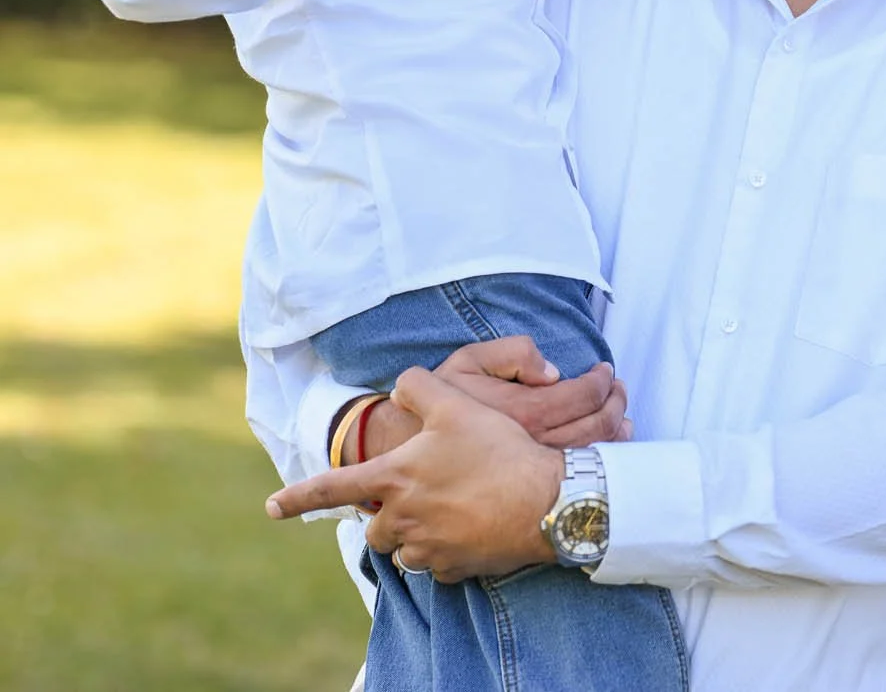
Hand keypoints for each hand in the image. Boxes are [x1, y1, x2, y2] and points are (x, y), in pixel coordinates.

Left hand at [273, 366, 563, 582]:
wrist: (546, 501)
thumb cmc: (499, 451)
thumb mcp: (458, 404)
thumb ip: (419, 387)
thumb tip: (400, 385)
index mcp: (394, 479)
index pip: (332, 489)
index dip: (297, 497)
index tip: (270, 508)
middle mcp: (401, 520)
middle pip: (374, 527)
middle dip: (388, 516)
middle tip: (424, 496)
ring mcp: (427, 549)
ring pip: (404, 550)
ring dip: (417, 535)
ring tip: (454, 511)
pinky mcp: (454, 570)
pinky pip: (438, 566)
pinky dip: (448, 551)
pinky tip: (473, 529)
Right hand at [356, 335, 631, 462]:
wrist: (399, 461)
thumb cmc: (433, 410)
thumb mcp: (464, 363)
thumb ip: (511, 354)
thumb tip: (553, 372)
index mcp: (525, 412)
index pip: (585, 394)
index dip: (604, 381)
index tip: (606, 373)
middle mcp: (535, 447)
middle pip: (600, 427)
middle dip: (617, 405)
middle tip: (619, 392)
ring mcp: (534, 479)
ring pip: (593, 458)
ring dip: (616, 435)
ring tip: (620, 418)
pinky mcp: (526, 502)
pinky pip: (574, 484)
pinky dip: (596, 466)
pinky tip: (598, 454)